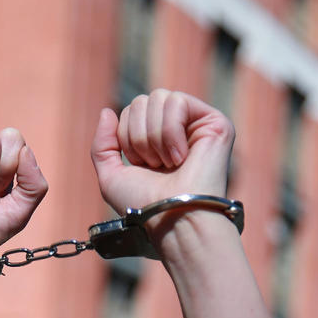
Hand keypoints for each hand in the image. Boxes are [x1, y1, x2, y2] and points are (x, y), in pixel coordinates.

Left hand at [90, 90, 233, 216]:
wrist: (172, 219)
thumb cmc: (145, 206)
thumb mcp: (111, 177)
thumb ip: (102, 145)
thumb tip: (107, 111)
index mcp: (156, 141)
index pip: (132, 111)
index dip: (127, 137)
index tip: (142, 166)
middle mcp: (178, 130)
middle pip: (143, 100)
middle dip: (139, 136)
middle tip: (156, 166)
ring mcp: (198, 125)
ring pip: (159, 97)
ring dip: (154, 137)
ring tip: (169, 164)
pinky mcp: (215, 123)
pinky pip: (177, 102)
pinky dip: (170, 132)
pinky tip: (182, 157)